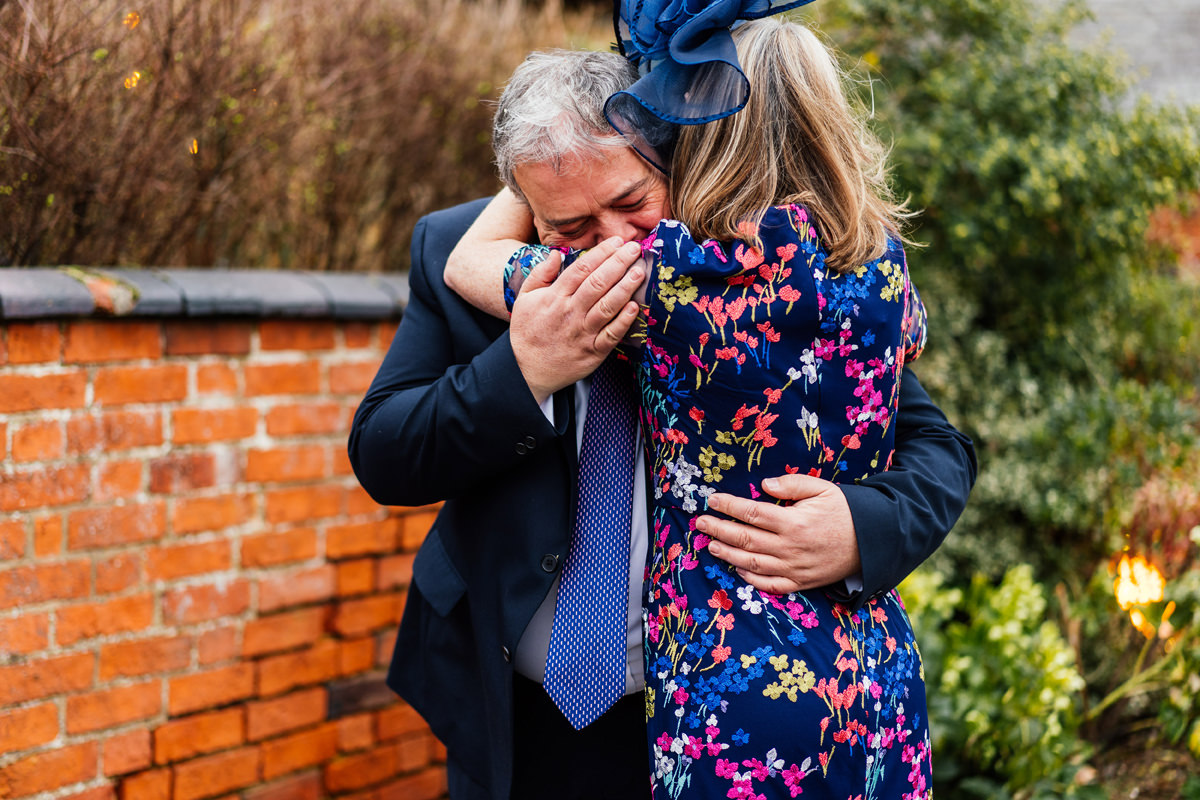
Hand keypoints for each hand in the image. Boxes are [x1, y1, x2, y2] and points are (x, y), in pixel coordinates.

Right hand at [509, 237, 644, 402]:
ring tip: (639, 271)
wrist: (525, 369)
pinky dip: (624, 321)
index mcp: (555, 297)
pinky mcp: (593, 352)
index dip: (601, 253)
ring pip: (607, 306)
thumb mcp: (524, 298)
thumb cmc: (527, 331)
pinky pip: (611, 335)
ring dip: (625, 288)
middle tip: (635, 249)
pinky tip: (635, 307)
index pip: (581, 268)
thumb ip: (540, 274)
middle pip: (598, 283)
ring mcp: (583, 333)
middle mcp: (570, 312)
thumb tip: (556, 253)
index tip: (616, 242)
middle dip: (618, 263)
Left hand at [696, 474, 860, 594]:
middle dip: (719, 530)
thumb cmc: (845, 511)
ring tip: (710, 545)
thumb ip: (792, 484)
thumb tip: (764, 484)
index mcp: (794, 522)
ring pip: (752, 563)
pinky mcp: (800, 582)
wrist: (872, 542)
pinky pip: (770, 585)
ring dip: (727, 555)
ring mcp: (794, 568)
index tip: (712, 500)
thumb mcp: (822, 488)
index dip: (729, 506)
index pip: (752, 513)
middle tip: (701, 523)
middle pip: (745, 539)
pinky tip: (738, 570)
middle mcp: (790, 547)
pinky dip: (751, 579)